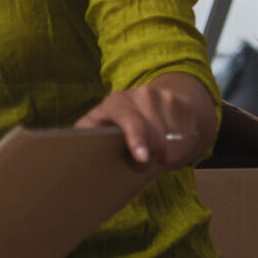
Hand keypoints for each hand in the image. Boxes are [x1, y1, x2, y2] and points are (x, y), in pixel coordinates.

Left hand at [76, 75, 213, 173]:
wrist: (150, 105)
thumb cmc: (113, 125)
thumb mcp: (95, 127)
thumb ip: (86, 135)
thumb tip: (70, 149)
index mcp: (116, 101)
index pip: (129, 118)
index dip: (136, 138)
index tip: (142, 158)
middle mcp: (142, 94)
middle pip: (154, 136)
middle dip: (150, 157)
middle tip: (140, 163)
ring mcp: (165, 98)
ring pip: (173, 141)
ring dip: (165, 155)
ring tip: (153, 153)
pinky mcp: (183, 106)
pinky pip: (187, 140)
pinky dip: (179, 151)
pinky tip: (168, 145)